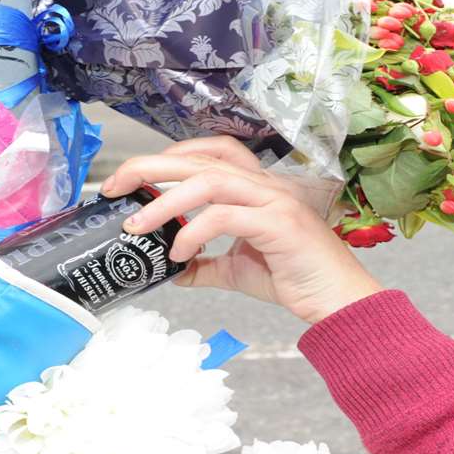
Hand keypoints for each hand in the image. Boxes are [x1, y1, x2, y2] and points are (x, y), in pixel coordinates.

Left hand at [101, 137, 384, 324]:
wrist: (339, 302)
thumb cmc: (298, 280)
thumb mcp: (240, 271)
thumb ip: (208, 264)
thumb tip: (173, 271)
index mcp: (258, 188)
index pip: (213, 152)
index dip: (174, 155)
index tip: (137, 176)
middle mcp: (266, 185)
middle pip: (201, 159)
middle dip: (151, 166)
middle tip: (115, 186)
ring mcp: (274, 201)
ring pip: (209, 182)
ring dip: (165, 201)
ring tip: (137, 226)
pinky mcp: (279, 223)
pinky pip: (224, 216)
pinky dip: (193, 232)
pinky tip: (179, 254)